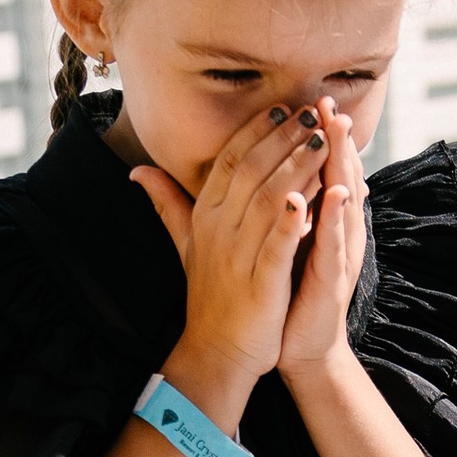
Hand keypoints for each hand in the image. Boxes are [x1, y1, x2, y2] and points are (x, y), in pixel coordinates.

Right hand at [131, 96, 326, 417]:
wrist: (216, 352)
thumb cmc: (209, 296)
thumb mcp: (186, 243)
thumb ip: (167, 203)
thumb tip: (136, 171)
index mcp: (206, 214)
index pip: (230, 159)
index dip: (256, 130)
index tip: (284, 105)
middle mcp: (219, 229)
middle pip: (251, 170)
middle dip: (282, 137)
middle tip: (311, 109)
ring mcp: (239, 255)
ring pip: (267, 199)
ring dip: (294, 167)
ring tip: (320, 140)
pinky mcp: (261, 283)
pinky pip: (276, 245)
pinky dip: (291, 221)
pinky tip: (308, 198)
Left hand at [278, 102, 366, 381]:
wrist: (299, 345)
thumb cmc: (286, 294)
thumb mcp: (275, 244)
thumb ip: (271, 210)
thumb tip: (257, 177)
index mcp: (318, 221)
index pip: (319, 170)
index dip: (315, 136)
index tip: (308, 100)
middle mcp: (334, 233)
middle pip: (338, 176)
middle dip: (335, 139)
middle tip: (332, 103)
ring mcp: (337, 254)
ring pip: (343, 202)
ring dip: (343, 166)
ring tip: (341, 132)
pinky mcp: (332, 278)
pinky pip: (335, 243)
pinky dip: (336, 217)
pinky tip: (338, 193)